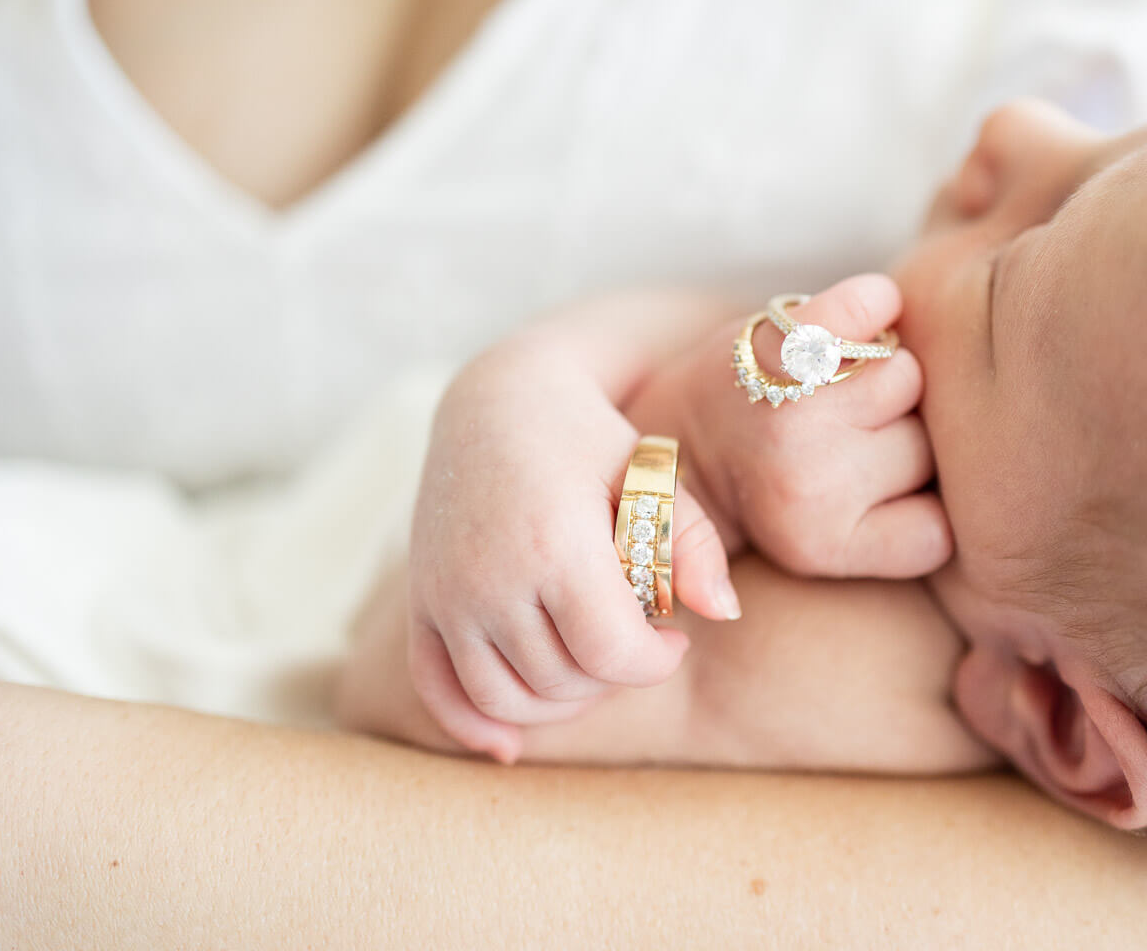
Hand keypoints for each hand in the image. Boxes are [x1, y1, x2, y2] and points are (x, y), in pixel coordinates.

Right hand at [406, 336, 739, 762]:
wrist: (496, 401)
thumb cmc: (591, 439)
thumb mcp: (653, 474)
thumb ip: (693, 543)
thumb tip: (725, 613)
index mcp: (553, 544)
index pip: (611, 655)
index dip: (655, 662)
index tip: (674, 638)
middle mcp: (489, 577)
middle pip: (564, 682)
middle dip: (614, 675)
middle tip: (635, 638)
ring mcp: (446, 595)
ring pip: (507, 700)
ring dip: (561, 702)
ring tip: (593, 661)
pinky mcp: (421, 604)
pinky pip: (439, 691)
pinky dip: (475, 724)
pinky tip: (510, 746)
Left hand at [627, 274, 951, 578]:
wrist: (679, 438)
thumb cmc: (781, 488)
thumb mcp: (840, 542)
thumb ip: (922, 525)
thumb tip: (1019, 516)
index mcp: (825, 546)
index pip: (946, 524)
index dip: (928, 501)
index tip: (884, 492)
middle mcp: (808, 485)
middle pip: (935, 443)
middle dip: (905, 435)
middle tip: (851, 437)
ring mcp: (793, 410)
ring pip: (914, 376)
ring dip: (889, 374)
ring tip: (841, 389)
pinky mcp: (777, 339)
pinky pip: (873, 304)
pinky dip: (870, 302)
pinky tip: (855, 318)